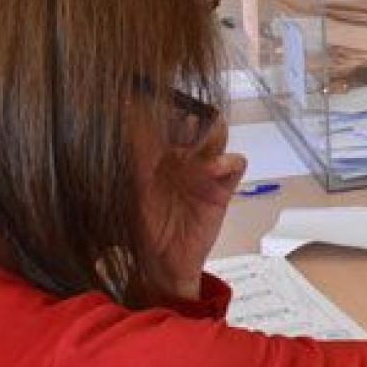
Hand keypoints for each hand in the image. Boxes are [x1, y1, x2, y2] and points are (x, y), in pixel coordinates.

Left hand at [144, 117, 245, 300]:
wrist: (162, 263)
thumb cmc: (142, 227)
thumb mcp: (134, 189)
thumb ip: (137, 157)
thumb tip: (130, 122)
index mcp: (159, 152)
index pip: (166, 119)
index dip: (164, 108)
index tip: (156, 102)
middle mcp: (183, 155)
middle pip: (196, 120)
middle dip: (189, 116)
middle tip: (179, 122)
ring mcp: (205, 169)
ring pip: (218, 135)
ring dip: (210, 133)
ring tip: (196, 142)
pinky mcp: (223, 187)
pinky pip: (236, 163)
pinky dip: (227, 161)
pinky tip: (212, 169)